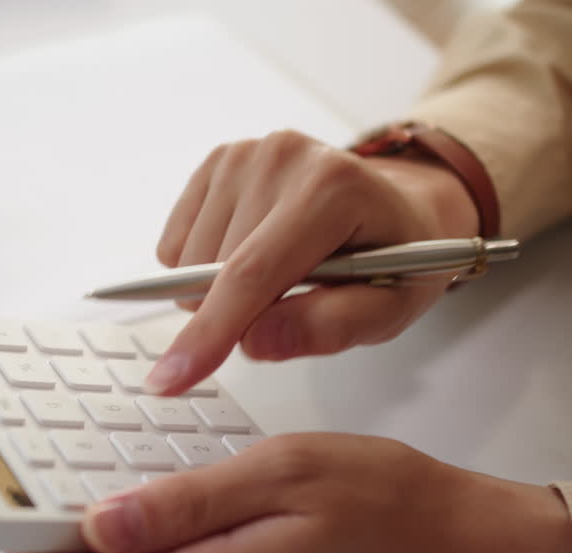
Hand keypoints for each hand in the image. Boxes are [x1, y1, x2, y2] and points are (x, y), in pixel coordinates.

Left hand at [8, 434, 571, 552]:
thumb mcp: (282, 472)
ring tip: (120, 485)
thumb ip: (187, 503)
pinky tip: (175, 514)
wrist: (451, 548)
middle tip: (51, 486)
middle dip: (67, 550)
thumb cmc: (382, 499)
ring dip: (116, 550)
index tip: (11, 516)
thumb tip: (103, 522)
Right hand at [143, 130, 479, 395]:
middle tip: (295, 301)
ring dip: (221, 291)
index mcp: (331, 190)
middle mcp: (281, 157)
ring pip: (187, 263)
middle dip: (235, 314)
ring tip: (281, 274)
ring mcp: (245, 153)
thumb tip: (254, 341)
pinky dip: (201, 267)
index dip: (208, 332)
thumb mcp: (390, 310)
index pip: (252, 274)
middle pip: (214, 274)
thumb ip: (329, 327)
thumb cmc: (398, 259)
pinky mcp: (219, 160)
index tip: (170, 379)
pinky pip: (175, 243)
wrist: (401, 205)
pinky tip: (250, 254)